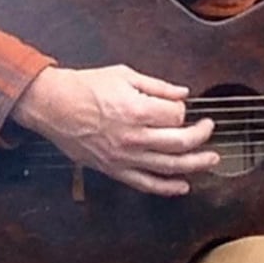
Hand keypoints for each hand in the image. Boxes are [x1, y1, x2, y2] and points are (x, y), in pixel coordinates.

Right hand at [13, 62, 218, 196]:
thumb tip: (183, 93)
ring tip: (211, 159)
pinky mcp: (114, 169)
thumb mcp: (124, 75)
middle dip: (201, 136)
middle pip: (180, 142)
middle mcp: (134, 137)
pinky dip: (167, 188)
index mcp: (137, 110)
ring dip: (195, 164)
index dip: (184, 110)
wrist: (52, 106)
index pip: (177, 115)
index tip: (179, 107)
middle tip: (209, 129)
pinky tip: (183, 186)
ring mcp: (124, 157)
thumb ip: (157, 86)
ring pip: (169, 166)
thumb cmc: (85, 87)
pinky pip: (146, 183)